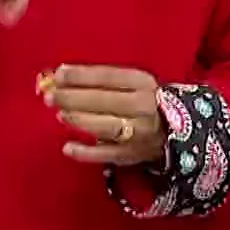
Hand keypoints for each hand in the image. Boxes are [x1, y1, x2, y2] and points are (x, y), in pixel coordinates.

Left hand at [44, 65, 167, 166]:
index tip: (58, 74)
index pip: (107, 76)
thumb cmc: (146, 102)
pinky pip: (106, 155)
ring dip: (79, 120)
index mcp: (143, 83)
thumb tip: (63, 76)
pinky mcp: (132, 155)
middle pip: (102, 100)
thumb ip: (104, 81)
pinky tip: (68, 147)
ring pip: (104, 126)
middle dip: (72, 97)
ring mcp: (139, 133)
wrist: (179, 131)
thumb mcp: (134, 84)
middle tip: (50, 96)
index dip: (80, 75)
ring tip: (60, 114)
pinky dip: (85, 152)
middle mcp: (143, 106)